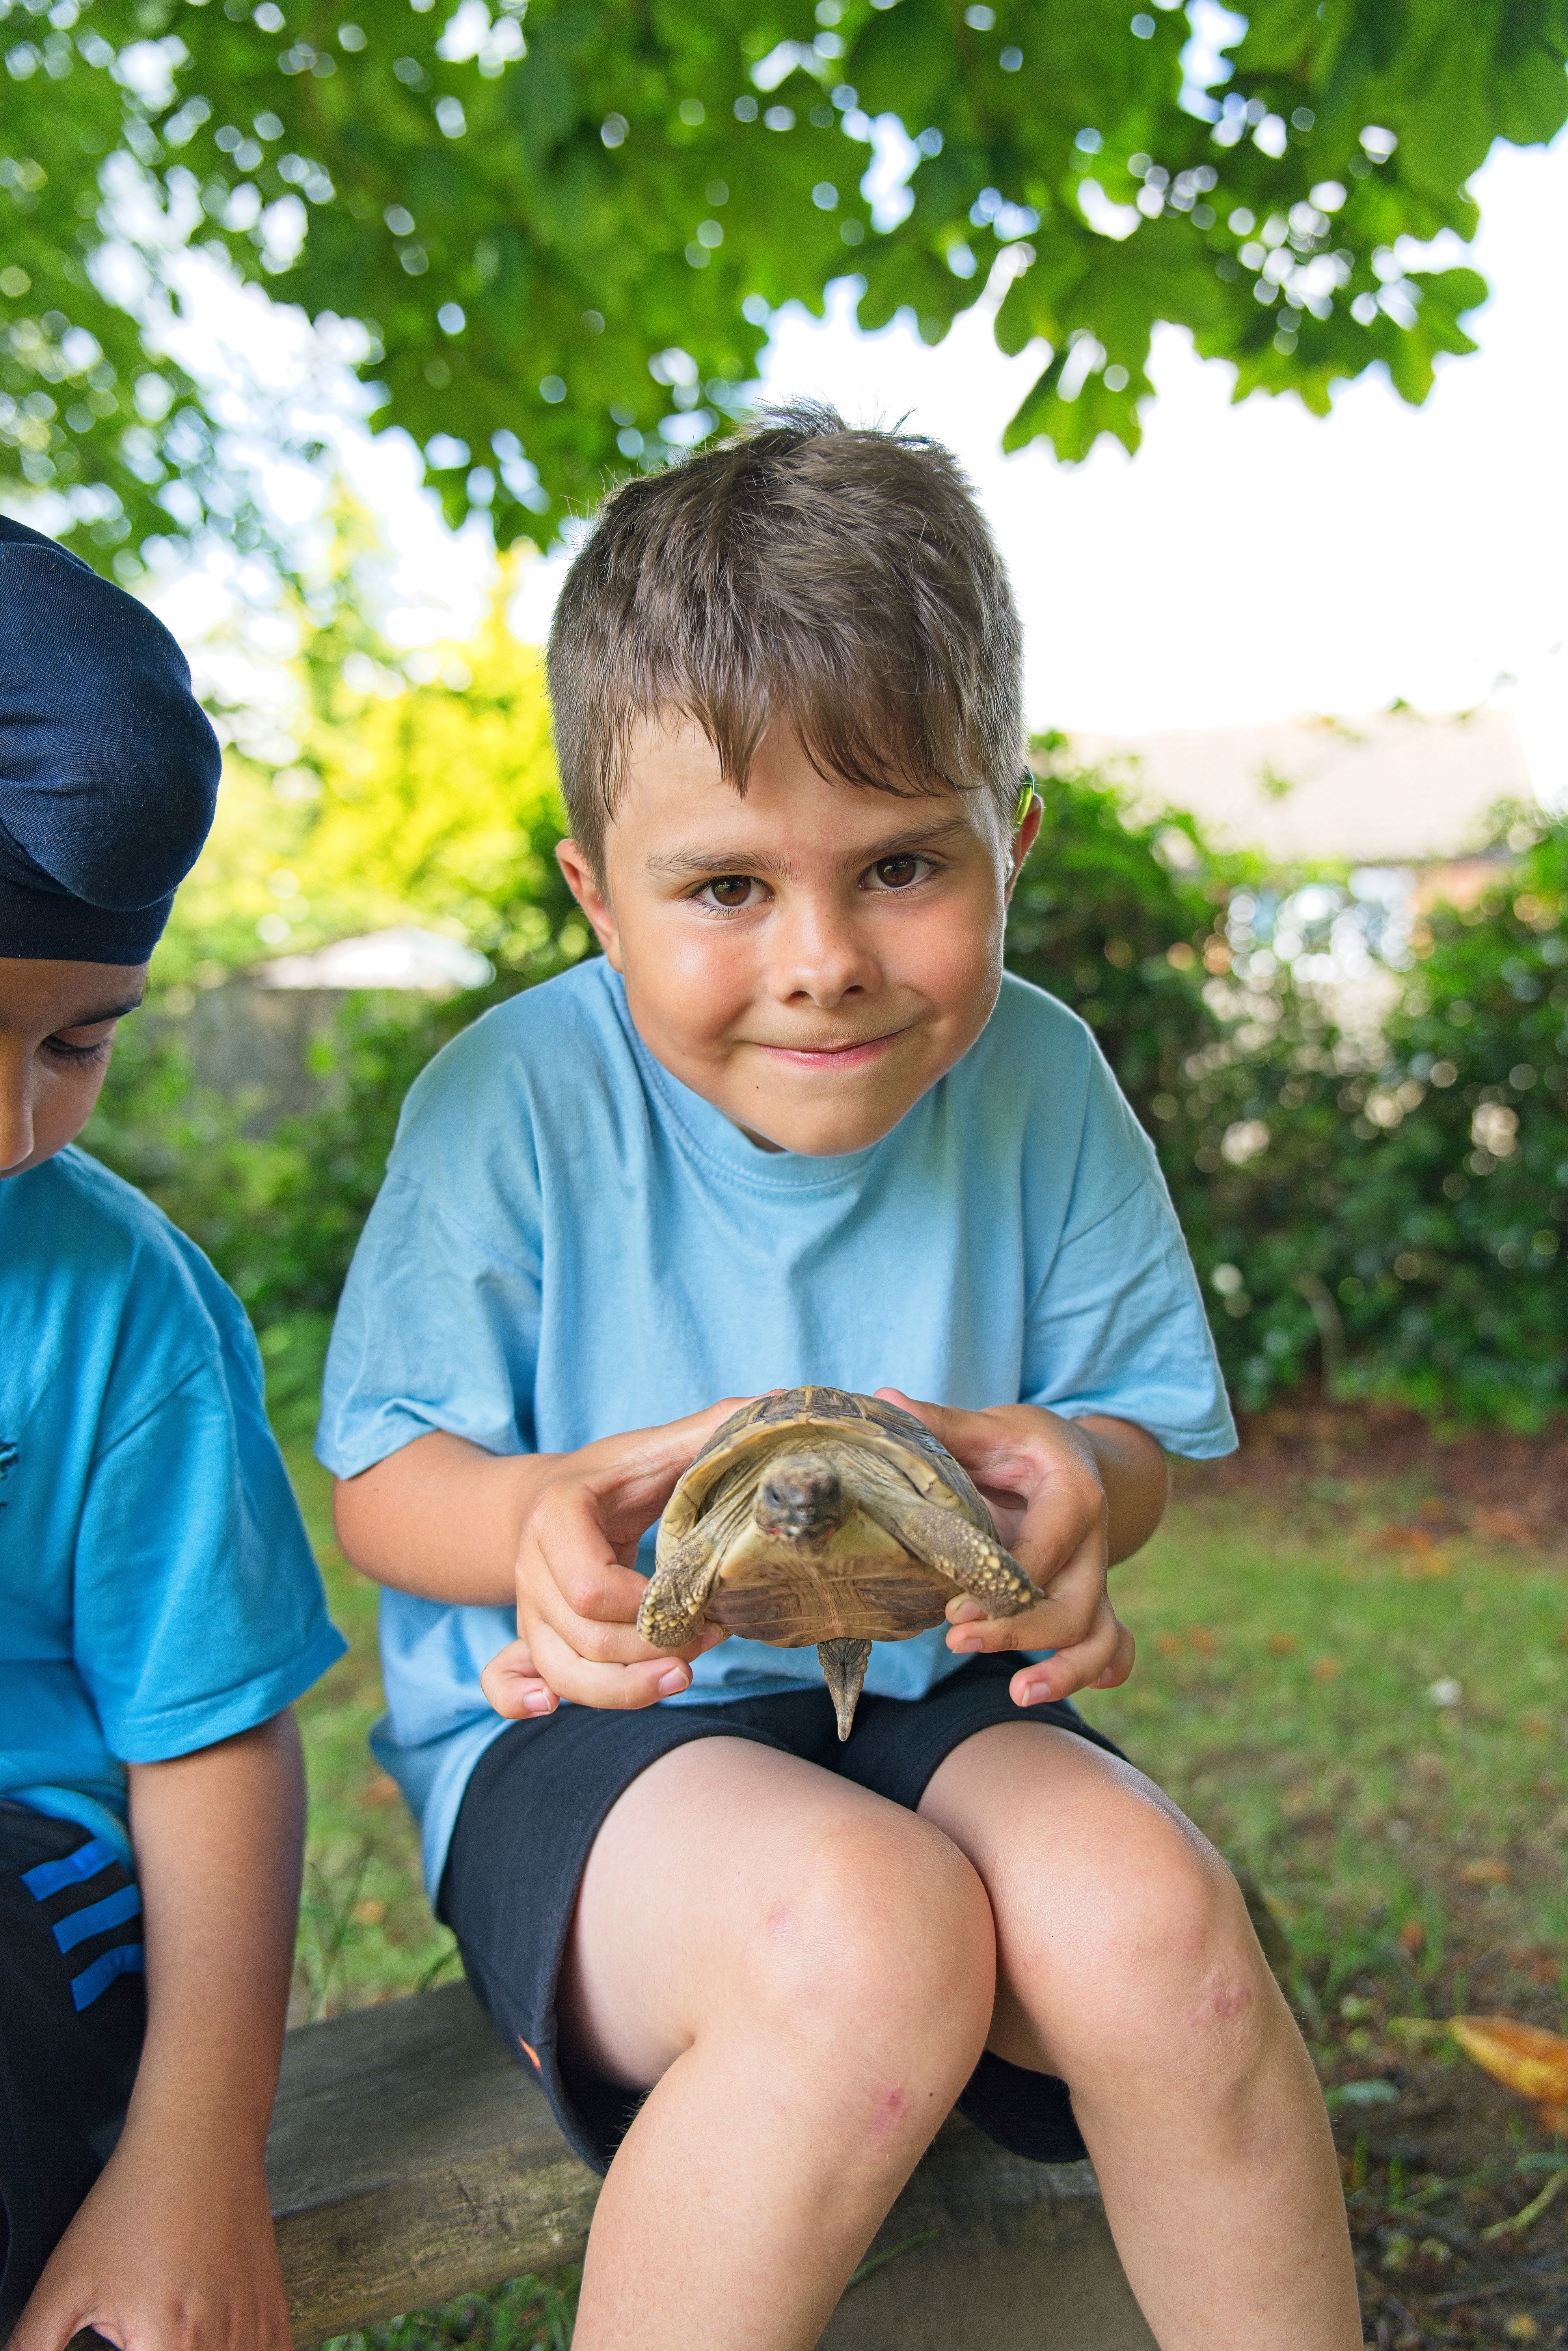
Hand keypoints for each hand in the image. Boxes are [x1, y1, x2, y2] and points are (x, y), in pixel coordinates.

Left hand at [7, 2114, 289, 2350]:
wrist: (201, 2140)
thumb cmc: (132, 2204)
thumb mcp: (63, 2283)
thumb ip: (31, 2346)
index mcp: (169, 2349)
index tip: (117, 2341)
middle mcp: (221, 2347)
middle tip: (138, 2333)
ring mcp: (256, 2332)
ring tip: (163, 2330)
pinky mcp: (275, 2315)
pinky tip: (208, 2340)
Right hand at [480, 1399, 747, 1716]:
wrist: (549, 1496)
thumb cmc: (613, 1475)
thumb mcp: (655, 1448)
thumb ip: (710, 1430)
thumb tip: (777, 1403)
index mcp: (559, 1517)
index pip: (590, 1587)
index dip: (650, 1609)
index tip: (708, 1603)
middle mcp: (532, 1568)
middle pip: (583, 1640)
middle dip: (654, 1652)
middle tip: (713, 1638)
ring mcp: (526, 1608)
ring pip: (559, 1672)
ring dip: (619, 1691)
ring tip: (679, 1679)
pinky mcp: (526, 1636)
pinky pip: (503, 1679)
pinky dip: (518, 1699)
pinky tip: (547, 1709)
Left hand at [875, 1390, 1137, 1709]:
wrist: (1071, 1452)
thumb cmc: (1026, 1441)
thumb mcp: (991, 1426)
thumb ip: (942, 1423)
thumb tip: (885, 1400)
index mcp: (1073, 1493)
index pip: (1046, 1550)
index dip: (1002, 1587)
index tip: (952, 1609)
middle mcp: (1094, 1540)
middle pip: (1073, 1604)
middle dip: (1020, 1633)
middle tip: (956, 1639)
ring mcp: (1096, 1574)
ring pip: (1099, 1634)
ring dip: (1066, 1671)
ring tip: (1018, 1695)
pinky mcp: (1091, 1597)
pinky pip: (1113, 1643)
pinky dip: (1103, 1669)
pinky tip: (1067, 1688)